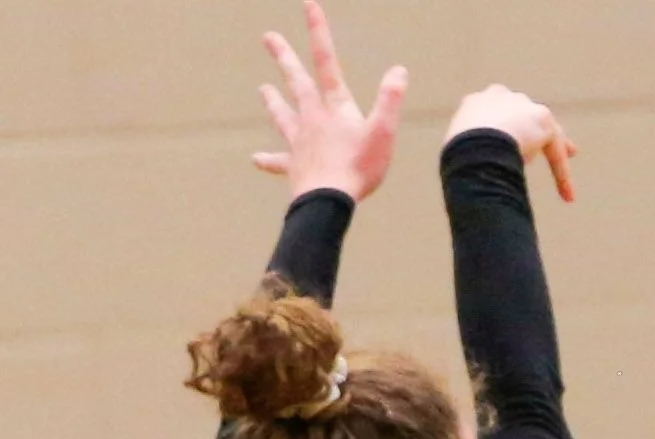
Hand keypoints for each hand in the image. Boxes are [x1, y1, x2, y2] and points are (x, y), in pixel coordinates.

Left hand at [253, 1, 405, 203]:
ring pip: (282, 116)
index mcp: (334, 107)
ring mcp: (299, 143)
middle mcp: (312, 119)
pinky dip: (267, 160)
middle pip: (296, 81)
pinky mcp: (294, 168)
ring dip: (273, 101)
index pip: (326, 61)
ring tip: (262, 89)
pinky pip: (277, 162)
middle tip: (268, 37)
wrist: (327, 202)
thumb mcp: (382, 133)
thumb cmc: (357, 168)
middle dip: (283, 57)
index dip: (318, 31)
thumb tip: (399, 71)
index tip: (307, 4)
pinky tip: (255, 158)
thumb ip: (389, 100)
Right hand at [445, 84, 577, 202]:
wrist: (474, 144)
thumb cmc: (459, 158)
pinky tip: (568, 196)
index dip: (501, 127)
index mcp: (476, 104)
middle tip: (541, 145)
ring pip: (543, 131)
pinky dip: (562, 174)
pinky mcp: (543, 120)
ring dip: (556, 150)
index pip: (493, 112)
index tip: (507, 139)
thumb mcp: (459, 157)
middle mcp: (500, 97)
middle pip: (523, 114)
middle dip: (532, 129)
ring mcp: (522, 106)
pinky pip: (555, 151)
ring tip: (567, 169)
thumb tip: (472, 185)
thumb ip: (469, 161)